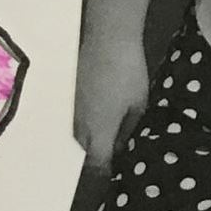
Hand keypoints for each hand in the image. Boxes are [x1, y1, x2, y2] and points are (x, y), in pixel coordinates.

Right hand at [73, 33, 150, 173]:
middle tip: (116, 150)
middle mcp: (81, 123)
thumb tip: (122, 144)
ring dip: (92, 137)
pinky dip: (87, 121)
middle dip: (99, 153)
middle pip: (86, 149)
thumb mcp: (139, 104)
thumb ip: (129, 128)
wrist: (107, 38)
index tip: (115, 172)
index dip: (106, 170)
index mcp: (99, 129)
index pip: (98, 160)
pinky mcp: (71, 93)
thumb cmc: (128, 72)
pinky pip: (76, 117)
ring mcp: (73, 107)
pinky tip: (101, 111)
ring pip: (79, 133)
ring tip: (110, 131)